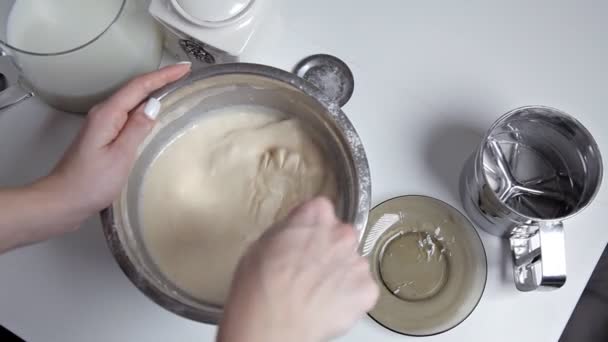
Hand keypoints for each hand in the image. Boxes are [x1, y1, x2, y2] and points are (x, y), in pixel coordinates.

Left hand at [46, 62, 190, 219]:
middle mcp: (103, 114)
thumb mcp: (120, 156)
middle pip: (135, 89)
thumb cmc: (91, 182)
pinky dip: (144, 107)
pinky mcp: (103, 136)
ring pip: (131, 101)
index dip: (163, 75)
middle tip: (185, 74)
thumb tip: (154, 104)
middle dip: (160, 78)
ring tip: (176, 86)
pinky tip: (155, 112)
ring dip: (153, 91)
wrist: (63, 201)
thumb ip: (137, 128)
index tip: (185, 68)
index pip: (139, 86)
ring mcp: (102, 125)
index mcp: (108, 115)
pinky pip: (128, 114)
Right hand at [217, 197, 378, 341]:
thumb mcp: (261, 243)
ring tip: (316, 293)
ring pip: (353, 264)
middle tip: (308, 271)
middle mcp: (341, 233)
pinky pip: (363, 289)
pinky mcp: (367, 289)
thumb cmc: (259, 287)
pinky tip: (328, 305)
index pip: (321, 210)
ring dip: (340, 275)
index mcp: (316, 214)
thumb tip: (295, 235)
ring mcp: (357, 262)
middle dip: (329, 250)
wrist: (271, 323)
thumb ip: (288, 231)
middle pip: (341, 236)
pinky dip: (351, 298)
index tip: (303, 240)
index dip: (310, 228)